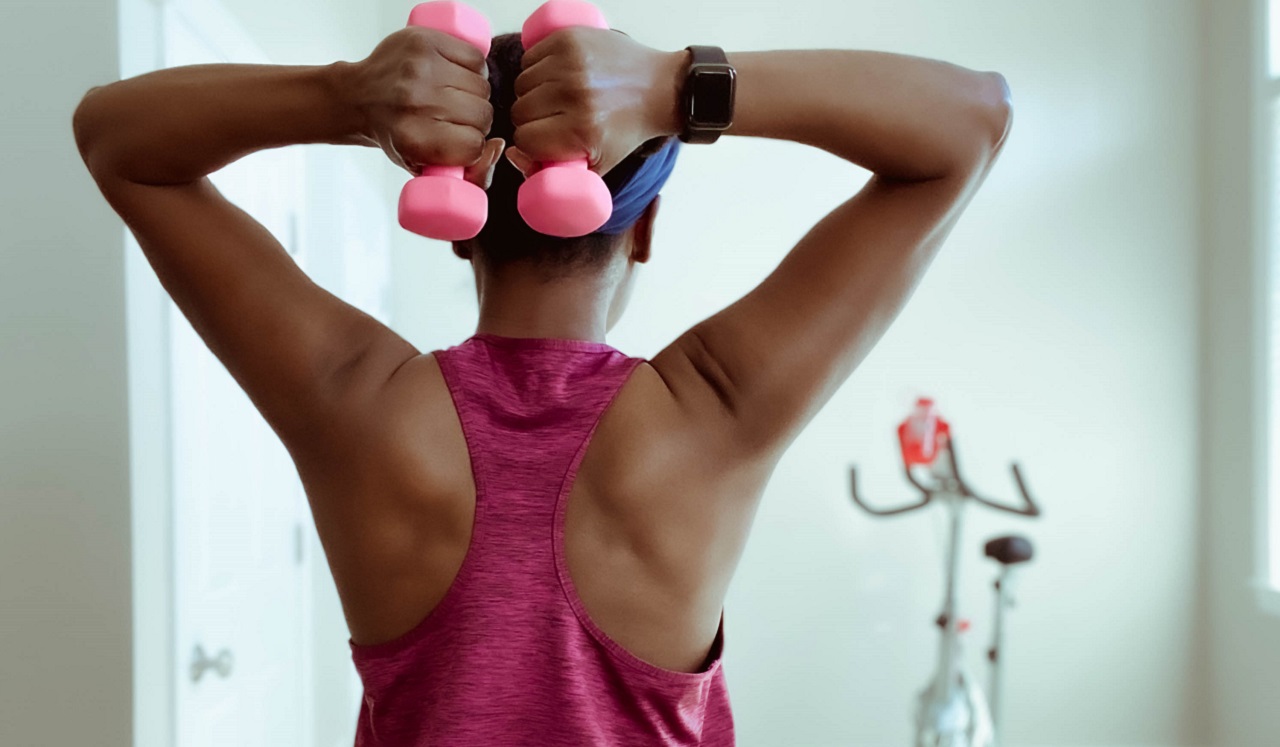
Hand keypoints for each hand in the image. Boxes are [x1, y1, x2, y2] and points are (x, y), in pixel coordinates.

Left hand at [347, 27, 501, 183]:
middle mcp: (416, 101)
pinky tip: (456, 74)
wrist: (358, 97)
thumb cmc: (395, 132)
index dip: (472, 146)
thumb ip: (469, 173)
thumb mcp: (427, 167)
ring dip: (475, 93)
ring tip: (453, 95)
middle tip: (454, 118)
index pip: (474, 145)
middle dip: (475, 119)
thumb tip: (498, 146)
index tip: (457, 142)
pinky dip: (473, 68)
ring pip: (482, 85)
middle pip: (482, 114)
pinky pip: (476, 58)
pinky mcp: (425, 41)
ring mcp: (421, 67)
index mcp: (415, 138)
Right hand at [507, 28, 682, 177]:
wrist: (657, 88)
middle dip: (532, 119)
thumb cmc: (625, 129)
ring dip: (533, 93)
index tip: (547, 140)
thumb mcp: (596, 165)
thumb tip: (511, 153)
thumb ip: (551, 171)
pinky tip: (556, 76)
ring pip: (521, 83)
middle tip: (554, 118)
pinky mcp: (569, 39)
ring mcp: (571, 62)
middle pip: (520, 111)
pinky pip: (529, 57)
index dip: (532, 143)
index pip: (525, 140)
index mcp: (582, 129)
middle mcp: (576, 94)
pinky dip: (536, 67)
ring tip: (556, 97)